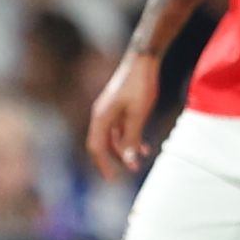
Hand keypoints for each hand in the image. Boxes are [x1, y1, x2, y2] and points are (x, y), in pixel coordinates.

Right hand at [85, 52, 161, 179]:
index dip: (103, 165)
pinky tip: (143, 145)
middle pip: (101, 144)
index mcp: (101, 117)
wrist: (143, 59)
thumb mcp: (138, 114)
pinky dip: (129, 138)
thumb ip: (132, 138)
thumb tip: (128, 160)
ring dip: (124, 150)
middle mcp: (101, 114)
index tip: (114, 180)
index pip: (96, 147)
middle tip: (128, 173)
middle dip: (114, 160)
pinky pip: (119, 128)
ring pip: (112, 137)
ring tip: (140, 160)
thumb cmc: (140, 85)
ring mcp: (109, 110)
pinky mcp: (118, 105)